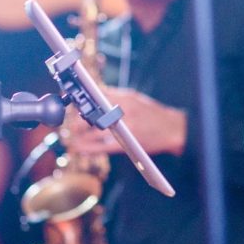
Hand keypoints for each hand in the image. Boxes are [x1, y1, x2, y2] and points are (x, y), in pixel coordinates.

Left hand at [63, 88, 187, 157]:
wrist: (173, 129)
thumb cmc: (154, 114)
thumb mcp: (137, 98)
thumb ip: (117, 97)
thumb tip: (96, 94)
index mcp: (127, 98)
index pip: (99, 94)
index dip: (84, 98)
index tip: (74, 100)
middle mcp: (125, 111)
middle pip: (95, 113)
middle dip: (80, 118)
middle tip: (71, 121)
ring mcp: (126, 128)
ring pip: (96, 131)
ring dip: (81, 135)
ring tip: (71, 136)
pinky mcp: (127, 143)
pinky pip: (103, 147)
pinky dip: (89, 148)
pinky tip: (80, 148)